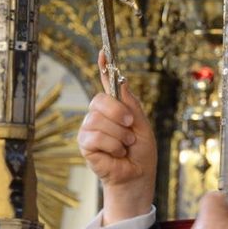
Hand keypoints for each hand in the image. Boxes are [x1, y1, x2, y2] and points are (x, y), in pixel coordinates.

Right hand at [77, 52, 156, 223]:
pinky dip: (112, 145)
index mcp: (115, 108)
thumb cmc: (141, 152)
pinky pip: (94, 137)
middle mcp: (99, 116)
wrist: (138, 176)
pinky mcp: (85, 145)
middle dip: (119, 114)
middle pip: (100, 100)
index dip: (104, 67)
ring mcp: (89, 129)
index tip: (104, 52)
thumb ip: (131, 105)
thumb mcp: (142, 125)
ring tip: (126, 145)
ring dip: (119, 135)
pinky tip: (117, 153)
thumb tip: (121, 81)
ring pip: (98, 120)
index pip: (106, 84)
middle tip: (131, 127)